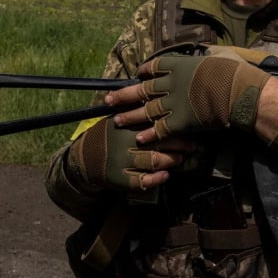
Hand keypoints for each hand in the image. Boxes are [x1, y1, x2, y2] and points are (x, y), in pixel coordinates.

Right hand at [69, 117, 195, 192]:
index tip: (190, 125)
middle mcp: (125, 140)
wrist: (84, 159)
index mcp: (127, 123)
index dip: (175, 124)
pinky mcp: (120, 179)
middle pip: (159, 140)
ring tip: (180, 159)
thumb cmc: (108, 136)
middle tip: (194, 146)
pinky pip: (143, 181)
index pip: (155, 121)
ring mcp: (122, 160)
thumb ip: (135, 109)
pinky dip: (157, 179)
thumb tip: (162, 95)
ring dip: (171, 160)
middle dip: (180, 144)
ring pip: (154, 160)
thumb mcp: (118, 118)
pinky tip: (166, 175)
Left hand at [109, 53, 271, 140]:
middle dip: (124, 95)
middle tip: (108, 100)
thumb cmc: (233, 73)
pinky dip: (149, 134)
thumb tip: (213, 54)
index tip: (139, 74)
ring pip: (146, 110)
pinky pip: (160, 129)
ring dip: (130, 115)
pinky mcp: (179, 121)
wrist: (236, 92)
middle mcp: (170, 83)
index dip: (145, 71)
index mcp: (179, 65)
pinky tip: (139, 138)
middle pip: (142, 89)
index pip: (155, 67)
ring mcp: (172, 103)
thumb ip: (210, 58)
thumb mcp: (219, 57)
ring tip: (116, 119)